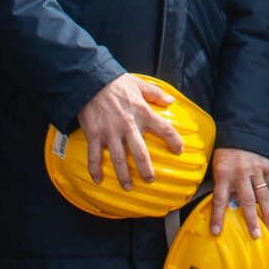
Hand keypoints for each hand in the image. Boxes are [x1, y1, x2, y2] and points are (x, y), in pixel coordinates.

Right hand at [75, 73, 182, 187]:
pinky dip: (95, 169)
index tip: (179, 151)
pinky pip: (94, 155)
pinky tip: (98, 180)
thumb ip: (155, 93)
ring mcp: (110, 131)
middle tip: (150, 180)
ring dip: (123, 175)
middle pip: (140, 152)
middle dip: (146, 169)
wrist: (89, 81)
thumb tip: (171, 100)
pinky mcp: (94, 134)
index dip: (174, 141)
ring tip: (128, 187)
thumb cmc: (115, 83)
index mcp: (142, 112)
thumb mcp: (139, 84)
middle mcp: (128, 125)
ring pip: (119, 158)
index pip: (164, 128)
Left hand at [209, 146, 268, 236]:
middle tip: (255, 236)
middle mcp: (240, 174)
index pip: (219, 199)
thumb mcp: (217, 167)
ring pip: (262, 194)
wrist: (240, 132)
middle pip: (246, 200)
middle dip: (251, 220)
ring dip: (267, 213)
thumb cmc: (225, 154)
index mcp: (223, 174)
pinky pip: (267, 183)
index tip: (217, 232)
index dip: (218, 217)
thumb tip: (226, 207)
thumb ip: (222, 185)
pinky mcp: (265, 166)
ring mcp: (254, 170)